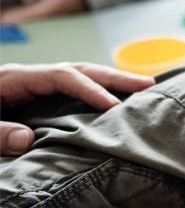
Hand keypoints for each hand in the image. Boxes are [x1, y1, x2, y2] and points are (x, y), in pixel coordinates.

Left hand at [0, 62, 152, 155]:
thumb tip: (27, 138)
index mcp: (12, 79)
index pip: (61, 77)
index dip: (88, 89)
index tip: (112, 106)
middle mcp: (26, 78)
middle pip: (78, 70)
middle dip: (113, 77)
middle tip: (148, 85)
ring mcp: (32, 88)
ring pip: (78, 78)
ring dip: (110, 82)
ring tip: (143, 90)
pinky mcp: (34, 102)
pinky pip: (71, 93)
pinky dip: (97, 94)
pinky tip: (116, 103)